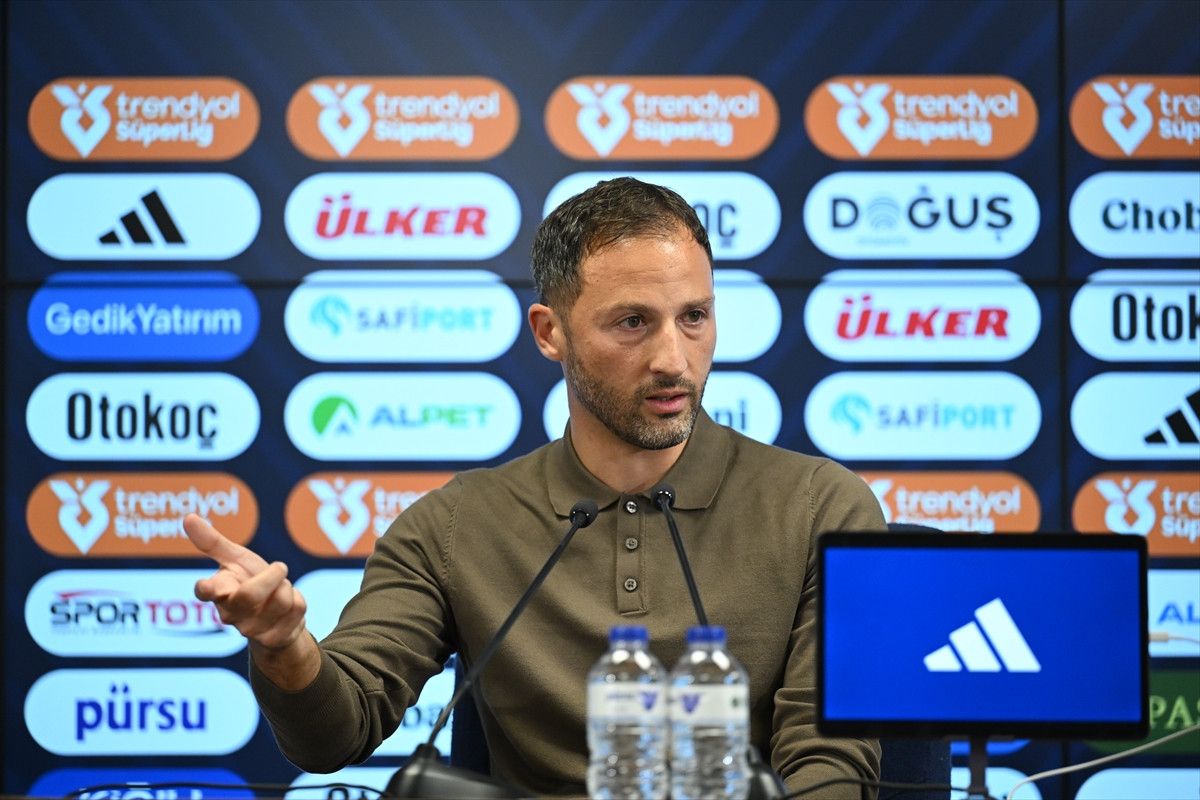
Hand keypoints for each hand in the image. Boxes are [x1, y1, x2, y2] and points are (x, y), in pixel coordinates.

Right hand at [183, 513, 307, 651]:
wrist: (275, 614)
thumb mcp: (234, 559)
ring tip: (278, 590)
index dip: (206, 589)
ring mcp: (252, 630)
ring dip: (287, 587)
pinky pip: (297, 608)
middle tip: (278, 568)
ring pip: (281, 599)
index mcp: (218, 592)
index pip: (207, 593)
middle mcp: (231, 615)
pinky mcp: (275, 638)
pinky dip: (298, 600)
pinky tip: (288, 608)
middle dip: (272, 575)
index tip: (204, 585)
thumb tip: (188, 517)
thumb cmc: (249, 580)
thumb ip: (212, 542)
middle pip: (251, 595)